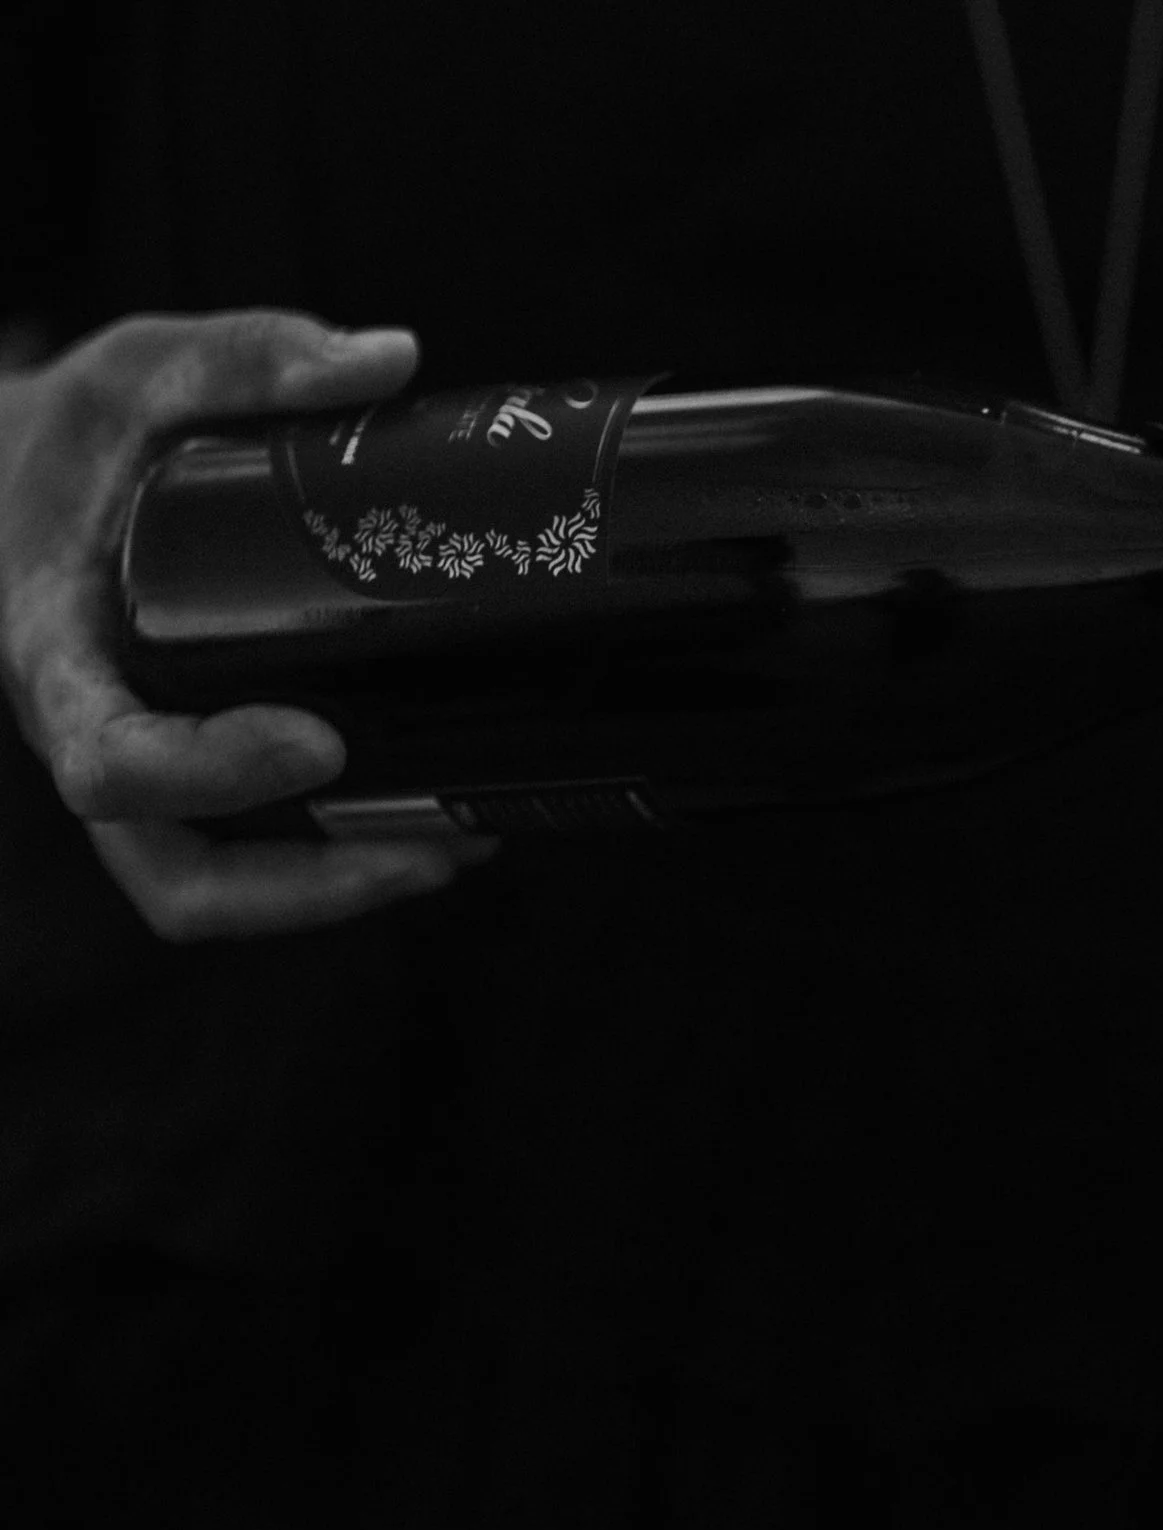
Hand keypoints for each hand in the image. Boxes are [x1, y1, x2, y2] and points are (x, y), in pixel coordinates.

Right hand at [0, 310, 481, 940]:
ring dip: (344, 887)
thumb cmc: (74, 433)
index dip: (212, 774)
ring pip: (220, 888)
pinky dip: (344, 853)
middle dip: (311, 888)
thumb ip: (248, 358)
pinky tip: (443, 814)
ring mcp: (148, 765)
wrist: (21, 478)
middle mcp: (95, 735)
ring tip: (465, 840)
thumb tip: (387, 357)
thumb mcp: (141, 370)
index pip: (110, 764)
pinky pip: (257, 854)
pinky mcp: (197, 768)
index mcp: (54, 658)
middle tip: (440, 845)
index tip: (322, 740)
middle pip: (178, 880)